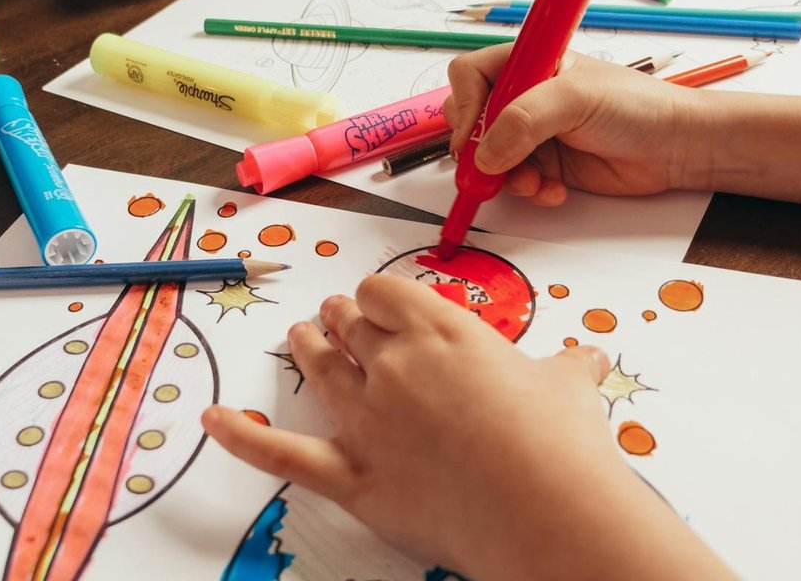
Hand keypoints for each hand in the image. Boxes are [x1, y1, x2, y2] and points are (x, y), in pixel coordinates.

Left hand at [202, 275, 722, 579]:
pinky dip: (242, 438)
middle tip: (343, 318)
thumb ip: (569, 366)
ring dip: (307, 347)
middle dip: (345, 317)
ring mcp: (369, 419)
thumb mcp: (569, 387)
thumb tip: (590, 357)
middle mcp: (395, 364)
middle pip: (351, 323)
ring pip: (320, 368)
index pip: (384, 291)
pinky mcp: (356, 475)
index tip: (387, 306)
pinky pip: (284, 454)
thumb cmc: (562, 443)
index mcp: (442, 330)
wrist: (550, 509)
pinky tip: (210, 421)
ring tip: (300, 337)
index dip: (381, 298)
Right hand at [445, 46, 707, 203]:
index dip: (464, 104)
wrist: (675, 148)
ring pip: (489, 159)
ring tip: (534, 182)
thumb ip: (524, 120)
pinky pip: (515, 183)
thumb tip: (485, 154)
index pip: (470, 75)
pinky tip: (554, 190)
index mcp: (529, 63)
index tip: (472, 135)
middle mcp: (525, 96)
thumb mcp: (576, 99)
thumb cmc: (636, 106)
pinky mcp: (546, 165)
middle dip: (478, 149)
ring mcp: (533, 133)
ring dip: (505, 177)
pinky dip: (528, 191)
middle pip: (471, 120)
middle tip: (492, 168)